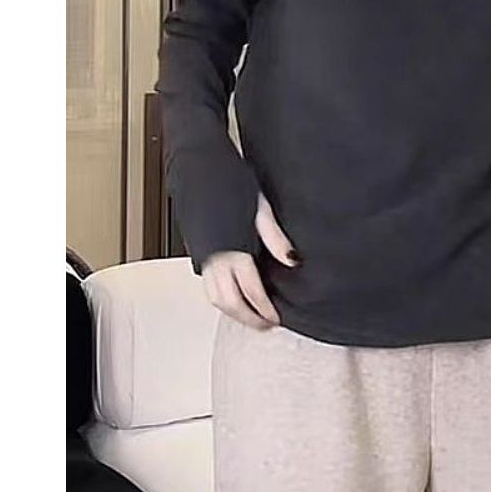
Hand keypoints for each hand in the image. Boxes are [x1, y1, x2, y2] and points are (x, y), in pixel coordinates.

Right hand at [202, 191, 301, 329]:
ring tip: (252, 317)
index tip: (276, 319)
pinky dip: (222, 300)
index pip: (251, 291)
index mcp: (233, 248)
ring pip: (215, 299)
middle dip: (249, 318)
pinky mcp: (197, 253)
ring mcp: (203, 256)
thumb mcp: (261, 206)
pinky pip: (208, 287)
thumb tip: (292, 260)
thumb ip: (276, 237)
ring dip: (234, 313)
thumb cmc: (231, 181)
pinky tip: (234, 298)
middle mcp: (215, 257)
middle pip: (231, 302)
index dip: (265, 309)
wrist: (202, 167)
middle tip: (266, 325)